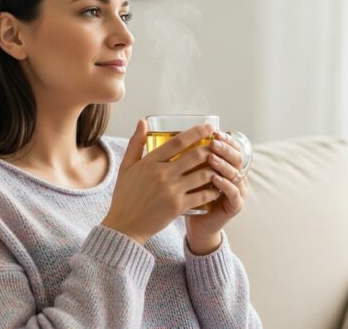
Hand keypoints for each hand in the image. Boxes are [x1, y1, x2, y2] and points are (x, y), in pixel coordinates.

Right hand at [101, 120, 221, 244]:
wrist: (124, 226)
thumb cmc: (125, 196)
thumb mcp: (126, 167)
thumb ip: (135, 143)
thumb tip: (143, 121)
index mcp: (150, 162)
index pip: (178, 141)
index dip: (196, 132)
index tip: (208, 127)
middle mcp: (162, 174)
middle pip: (195, 156)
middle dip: (211, 148)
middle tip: (219, 146)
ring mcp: (171, 190)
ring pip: (202, 174)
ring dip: (215, 168)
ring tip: (222, 165)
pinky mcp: (178, 206)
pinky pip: (202, 195)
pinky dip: (213, 190)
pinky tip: (218, 187)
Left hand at [185, 131, 248, 254]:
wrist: (196, 223)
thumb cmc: (189, 196)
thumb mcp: (185, 173)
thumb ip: (182, 154)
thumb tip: (156, 128)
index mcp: (226, 165)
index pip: (232, 147)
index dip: (225, 139)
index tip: (213, 131)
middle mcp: (235, 175)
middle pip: (237, 157)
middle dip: (225, 149)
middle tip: (212, 143)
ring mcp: (238, 190)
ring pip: (236, 173)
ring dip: (224, 164)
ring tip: (211, 158)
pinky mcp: (235, 205)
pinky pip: (234, 192)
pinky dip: (225, 184)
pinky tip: (214, 178)